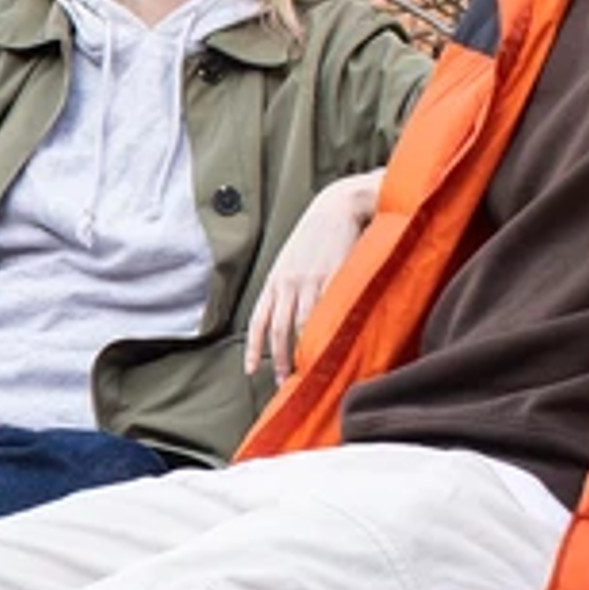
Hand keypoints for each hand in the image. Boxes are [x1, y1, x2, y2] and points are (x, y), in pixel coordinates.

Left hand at [246, 170, 383, 375]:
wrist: (337, 206)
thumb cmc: (316, 236)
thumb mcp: (292, 260)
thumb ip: (287, 287)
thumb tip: (287, 318)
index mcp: (275, 280)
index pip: (258, 320)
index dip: (252, 348)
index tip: (250, 370)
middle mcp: (288, 283)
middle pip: (278, 330)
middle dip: (279, 360)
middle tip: (284, 383)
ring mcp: (310, 281)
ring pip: (300, 325)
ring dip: (302, 352)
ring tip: (307, 372)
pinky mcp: (333, 278)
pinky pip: (327, 311)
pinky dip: (325, 332)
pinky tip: (327, 347)